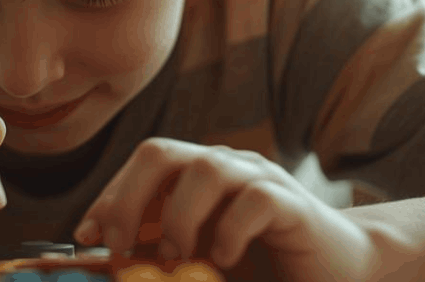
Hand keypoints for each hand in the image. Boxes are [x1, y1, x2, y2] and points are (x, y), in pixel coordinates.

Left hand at [73, 138, 378, 281]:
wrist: (337, 271)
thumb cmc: (263, 267)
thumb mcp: (201, 262)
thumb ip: (165, 259)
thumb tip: (111, 265)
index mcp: (198, 174)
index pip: (143, 163)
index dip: (110, 195)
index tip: (87, 236)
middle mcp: (226, 166)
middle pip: (161, 153)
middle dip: (129, 199)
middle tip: (121, 246)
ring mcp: (260, 179)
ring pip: (205, 168)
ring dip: (179, 218)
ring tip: (178, 259)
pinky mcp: (293, 204)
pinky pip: (254, 199)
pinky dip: (229, 231)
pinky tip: (224, 260)